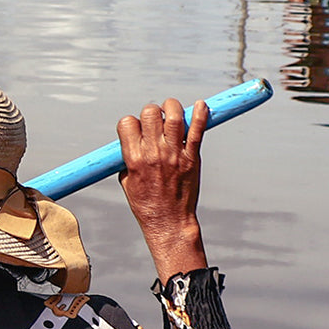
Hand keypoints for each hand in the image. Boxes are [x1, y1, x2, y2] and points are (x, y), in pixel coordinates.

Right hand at [117, 98, 208, 282]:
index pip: (127, 123)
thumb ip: (127, 157)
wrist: (169, 222)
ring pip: (174, 116)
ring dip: (172, 107)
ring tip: (172, 111)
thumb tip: (132, 139)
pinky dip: (201, 115)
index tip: (136, 130)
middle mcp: (153, 153)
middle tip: (156, 121)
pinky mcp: (192, 158)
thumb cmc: (146, 204)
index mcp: (134, 159)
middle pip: (150, 113)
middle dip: (151, 112)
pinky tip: (202, 106)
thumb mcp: (126, 181)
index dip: (131, 123)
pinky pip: (197, 131)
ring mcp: (174, 154)